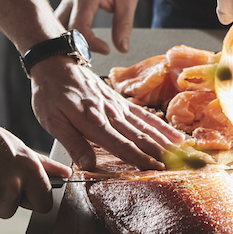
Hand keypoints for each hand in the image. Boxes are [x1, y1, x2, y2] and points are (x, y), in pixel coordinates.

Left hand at [29, 53, 183, 171]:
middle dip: (160, 152)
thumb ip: (73, 143)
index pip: (120, 144)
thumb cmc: (50, 94)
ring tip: (182, 152)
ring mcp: (117, 106)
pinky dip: (160, 125)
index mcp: (92, 121)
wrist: (55, 64)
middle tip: (179, 165)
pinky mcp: (120, 101)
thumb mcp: (52, 120)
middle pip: (139, 136)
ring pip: (145, 126)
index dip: (139, 158)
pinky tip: (174, 134)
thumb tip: (87, 165)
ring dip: (165, 140)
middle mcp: (109, 113)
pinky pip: (143, 115)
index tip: (156, 169)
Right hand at [55, 0, 141, 53]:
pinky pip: (59, 22)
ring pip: (55, 27)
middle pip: (59, 30)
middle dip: (70, 48)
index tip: (107, 49)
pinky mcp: (67, 3)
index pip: (78, 29)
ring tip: (82, 53)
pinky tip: (77, 44)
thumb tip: (122, 48)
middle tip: (89, 58)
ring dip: (66, 42)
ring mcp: (66, 1)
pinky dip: (65, 35)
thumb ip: (124, 24)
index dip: (90, 44)